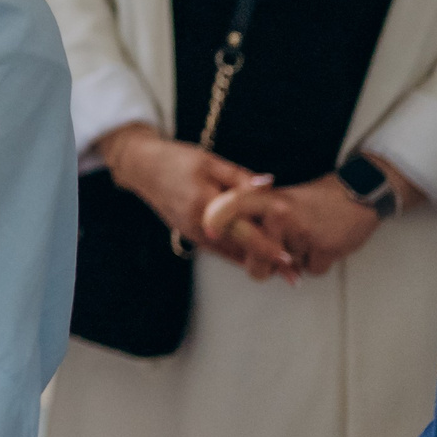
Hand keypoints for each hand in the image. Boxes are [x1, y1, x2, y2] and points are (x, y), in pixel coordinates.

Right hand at [99, 125, 277, 259]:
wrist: (142, 168)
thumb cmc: (177, 159)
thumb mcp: (210, 161)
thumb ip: (240, 177)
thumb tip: (271, 185)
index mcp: (204, 204)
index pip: (241, 230)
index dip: (266, 246)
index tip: (288, 259)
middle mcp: (199, 225)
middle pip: (240, 249)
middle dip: (267, 262)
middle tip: (294, 276)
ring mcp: (194, 234)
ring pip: (231, 254)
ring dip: (255, 262)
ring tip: (283, 271)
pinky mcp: (191, 236)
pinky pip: (221, 250)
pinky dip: (240, 255)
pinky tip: (257, 258)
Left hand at [202, 174, 384, 279]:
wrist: (356, 196)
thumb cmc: (311, 201)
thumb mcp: (279, 198)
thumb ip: (255, 216)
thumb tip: (228, 238)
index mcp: (268, 199)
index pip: (234, 205)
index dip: (218, 219)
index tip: (209, 232)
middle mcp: (283, 214)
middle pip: (255, 256)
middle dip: (260, 264)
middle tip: (275, 254)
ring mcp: (304, 233)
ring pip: (284, 268)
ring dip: (293, 260)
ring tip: (305, 238)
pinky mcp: (325, 249)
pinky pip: (310, 270)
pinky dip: (314, 263)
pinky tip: (322, 243)